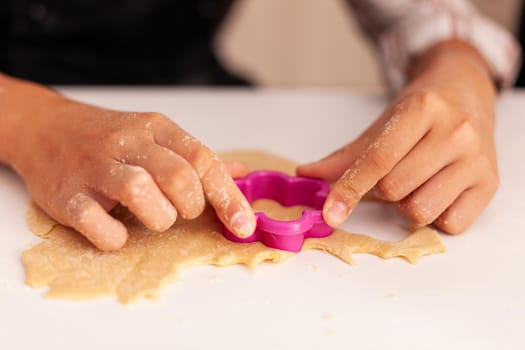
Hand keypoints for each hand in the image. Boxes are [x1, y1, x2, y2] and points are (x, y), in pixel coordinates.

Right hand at [3, 82, 254, 250]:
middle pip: (178, 177)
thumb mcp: (157, 138)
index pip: (203, 159)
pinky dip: (115, 237)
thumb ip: (198, 159)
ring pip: (140, 192)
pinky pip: (98, 224)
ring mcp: (95, 168)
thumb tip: (242, 173)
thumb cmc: (110, 139)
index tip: (244, 226)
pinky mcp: (66, 196)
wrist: (47, 129)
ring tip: (152, 216)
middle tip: (181, 210)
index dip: (228, 197)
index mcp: (156, 128)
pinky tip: (117, 230)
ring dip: (158, 217)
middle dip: (190, 206)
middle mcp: (127, 143)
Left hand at [298, 41, 497, 233]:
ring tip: (416, 182)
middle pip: (394, 189)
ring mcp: (476, 159)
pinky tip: (438, 191)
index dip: (349, 189)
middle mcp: (454, 132)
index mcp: (422, 110)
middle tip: (395, 173)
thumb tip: (306, 175)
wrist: (466, 94)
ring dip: (407, 205)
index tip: (330, 214)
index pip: (377, 160)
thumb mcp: (382, 125)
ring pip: (420, 211)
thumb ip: (345, 156)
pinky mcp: (490, 183)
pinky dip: (435, 216)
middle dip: (383, 191)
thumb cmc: (421, 112)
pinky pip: (449, 224)